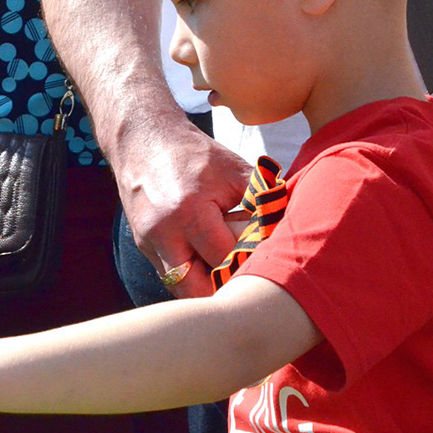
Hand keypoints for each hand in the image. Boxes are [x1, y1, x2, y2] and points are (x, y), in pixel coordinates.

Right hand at [115, 117, 250, 298]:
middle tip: (247, 285)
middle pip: (197, 290)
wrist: (142, 140)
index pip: (224, 259)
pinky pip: (170, 275)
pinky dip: (191, 276)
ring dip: (205, 289)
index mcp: (190, 212)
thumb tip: (290, 227)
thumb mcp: (233, 171)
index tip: (266, 264)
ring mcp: (148, 242)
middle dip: (224, 292)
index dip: (248, 265)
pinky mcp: (143, 246)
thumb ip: (262, 200)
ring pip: (180, 289)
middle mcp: (164, 232)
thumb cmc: (193, 155)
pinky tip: (209, 265)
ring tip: (228, 277)